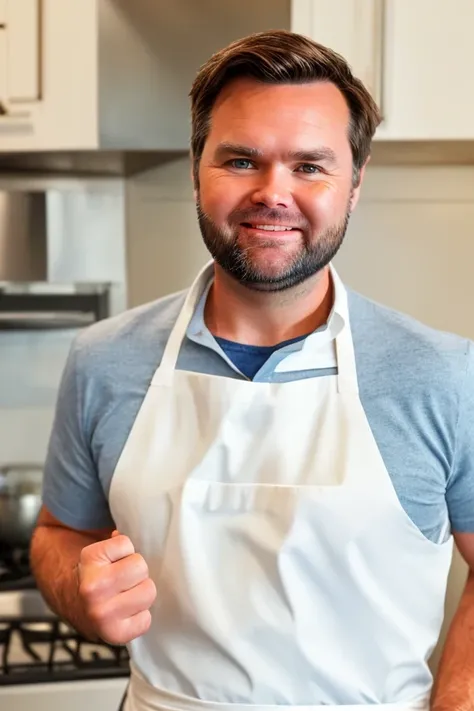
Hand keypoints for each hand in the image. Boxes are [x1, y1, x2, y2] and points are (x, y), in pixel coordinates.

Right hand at [77, 530, 155, 644]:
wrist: (73, 603)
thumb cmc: (96, 573)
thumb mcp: (101, 550)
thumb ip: (119, 539)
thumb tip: (142, 528)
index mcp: (89, 559)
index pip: (127, 544)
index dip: (125, 551)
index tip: (113, 560)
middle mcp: (92, 588)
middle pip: (141, 567)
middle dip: (136, 572)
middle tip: (123, 579)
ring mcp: (102, 614)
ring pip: (149, 591)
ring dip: (141, 592)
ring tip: (126, 594)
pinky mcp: (114, 635)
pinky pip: (146, 619)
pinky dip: (140, 616)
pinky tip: (126, 612)